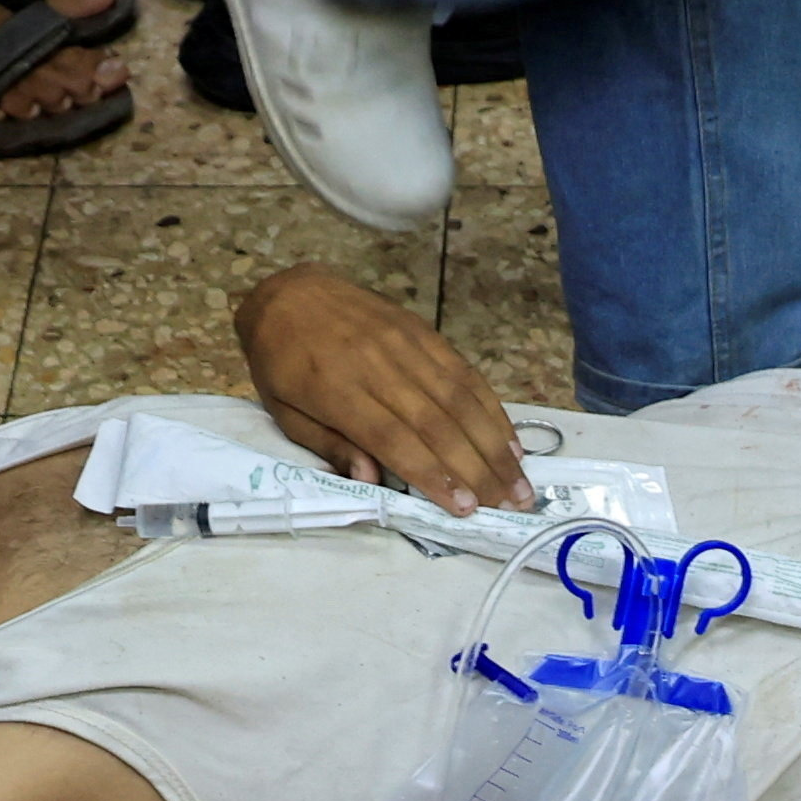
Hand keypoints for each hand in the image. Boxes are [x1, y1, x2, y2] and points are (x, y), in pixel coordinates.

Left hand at [237, 264, 530, 512]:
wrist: (288, 292)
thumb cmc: (280, 362)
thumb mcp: (285, 412)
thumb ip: (330, 447)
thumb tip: (372, 483)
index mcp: (337, 391)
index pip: (395, 439)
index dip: (434, 474)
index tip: (464, 508)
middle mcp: (378, 366)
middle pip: (437, 423)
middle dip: (478, 468)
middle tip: (511, 504)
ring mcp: (405, 345)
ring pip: (459, 398)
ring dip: (495, 443)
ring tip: (520, 481)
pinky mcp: (422, 332)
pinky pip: (463, 371)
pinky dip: (491, 407)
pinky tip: (509, 438)